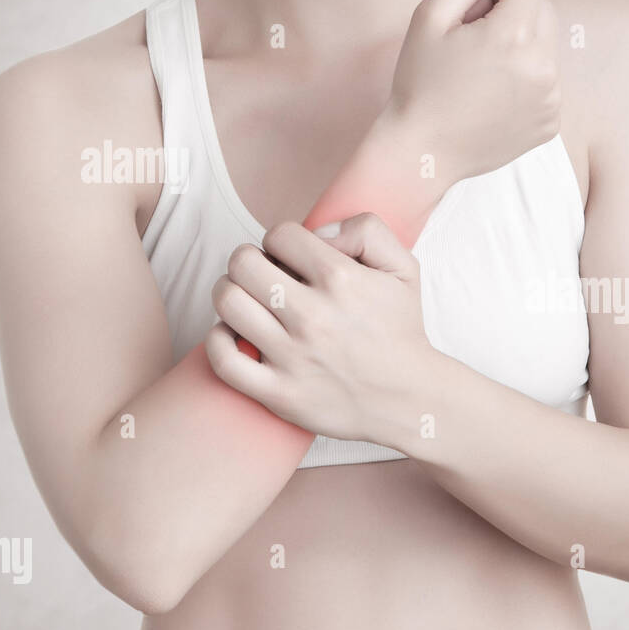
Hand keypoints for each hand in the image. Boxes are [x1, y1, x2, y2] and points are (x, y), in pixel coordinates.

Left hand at [205, 213, 435, 444]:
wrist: (410, 399)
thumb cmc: (401, 332)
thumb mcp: (405, 269)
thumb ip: (368, 230)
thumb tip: (319, 233)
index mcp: (342, 280)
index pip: (279, 235)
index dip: (282, 241)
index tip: (291, 259)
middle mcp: (314, 316)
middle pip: (243, 263)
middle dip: (250, 261)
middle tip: (264, 276)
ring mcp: (293, 357)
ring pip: (228, 302)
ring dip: (230, 292)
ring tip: (249, 301)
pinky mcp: (279, 394)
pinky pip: (223, 358)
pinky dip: (218, 339)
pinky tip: (235, 334)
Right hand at [385, 0, 561, 184]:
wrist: (423, 151)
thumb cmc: (420, 82)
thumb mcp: (430, 15)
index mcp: (515, 35)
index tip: (472, 16)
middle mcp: (543, 67)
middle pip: (544, 11)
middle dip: (514, 16)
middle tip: (475, 44)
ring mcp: (551, 98)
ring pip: (547, 46)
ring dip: (521, 48)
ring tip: (482, 74)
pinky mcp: (551, 122)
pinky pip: (547, 82)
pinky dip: (526, 81)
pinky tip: (493, 98)